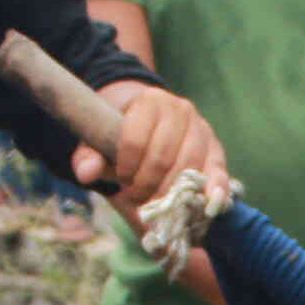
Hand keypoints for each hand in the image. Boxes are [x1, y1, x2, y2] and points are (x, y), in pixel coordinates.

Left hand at [77, 82, 225, 211]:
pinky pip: (217, 169)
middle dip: (147, 184)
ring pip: (189, 166)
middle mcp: (180, 109)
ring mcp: (201, 128)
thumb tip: (87, 174)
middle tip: (136, 197)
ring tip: (155, 203)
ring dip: (170, 192)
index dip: (126, 168)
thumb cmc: (121, 132)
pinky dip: (215, 187)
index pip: (135, 140)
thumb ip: (88, 157)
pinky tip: (210, 203)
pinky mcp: (215, 148)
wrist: (148, 118)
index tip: (120, 179)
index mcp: (150, 101)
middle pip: (163, 157)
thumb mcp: (99, 140)